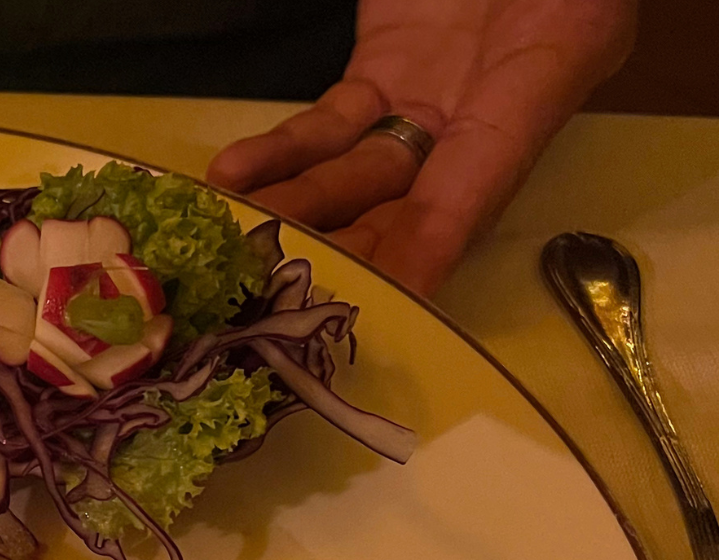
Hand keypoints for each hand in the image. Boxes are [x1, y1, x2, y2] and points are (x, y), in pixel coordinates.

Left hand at [206, 0, 635, 295]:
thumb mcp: (556, 13)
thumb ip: (521, 69)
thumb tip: (484, 131)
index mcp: (544, 91)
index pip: (473, 194)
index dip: (425, 251)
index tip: (377, 300)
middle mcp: (486, 119)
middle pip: (406, 208)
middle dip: (341, 251)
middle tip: (274, 288)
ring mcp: (429, 97)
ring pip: (354, 176)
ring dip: (295, 211)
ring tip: (235, 239)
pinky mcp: (384, 69)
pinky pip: (328, 126)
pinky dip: (281, 154)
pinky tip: (233, 175)